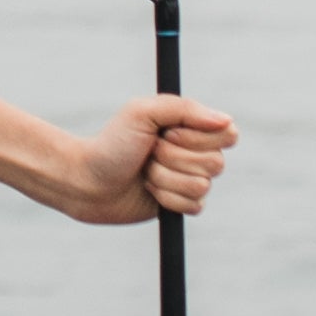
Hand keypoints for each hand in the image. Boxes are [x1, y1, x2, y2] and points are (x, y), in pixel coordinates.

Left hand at [60, 98, 236, 225]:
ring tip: (145, 172)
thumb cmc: (113, 142)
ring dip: (165, 178)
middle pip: (216, 163)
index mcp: (191, 126)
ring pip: (201, 186)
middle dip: (173, 158)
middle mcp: (196, 152)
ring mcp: (190, 179)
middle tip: (149, 152)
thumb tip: (225, 120)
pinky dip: (166, 197)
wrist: (88, 180)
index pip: (228, 134)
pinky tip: (149, 190)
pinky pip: (194, 206)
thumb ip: (184, 109)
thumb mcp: (142, 113)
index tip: (167, 133)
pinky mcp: (181, 204)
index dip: (198, 137)